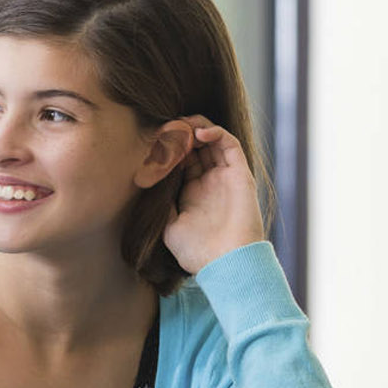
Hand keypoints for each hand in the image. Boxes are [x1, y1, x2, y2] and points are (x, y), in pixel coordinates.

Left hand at [162, 115, 265, 273]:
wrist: (226, 263)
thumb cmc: (196, 251)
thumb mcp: (169, 226)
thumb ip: (162, 203)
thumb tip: (148, 183)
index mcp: (192, 192)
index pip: (180, 160)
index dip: (168, 148)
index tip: (152, 141)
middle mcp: (209, 181)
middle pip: (195, 147)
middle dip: (180, 134)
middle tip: (164, 128)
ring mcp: (225, 176)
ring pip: (213, 141)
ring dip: (196, 128)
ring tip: (180, 124)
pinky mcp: (240, 174)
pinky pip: (230, 145)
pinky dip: (216, 133)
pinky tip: (198, 133)